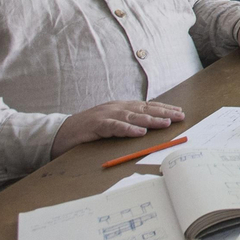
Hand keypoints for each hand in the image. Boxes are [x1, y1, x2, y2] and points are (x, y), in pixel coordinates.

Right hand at [50, 101, 184, 157]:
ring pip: (131, 116)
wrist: (59, 133)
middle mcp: (115, 108)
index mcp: (120, 107)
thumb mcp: (111, 125)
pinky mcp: (95, 125)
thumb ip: (127, 124)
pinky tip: (139, 132)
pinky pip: (113, 127)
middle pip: (143, 109)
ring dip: (150, 119)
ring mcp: (105, 115)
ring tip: (166, 123)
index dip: (163, 108)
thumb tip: (148, 130)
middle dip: (163, 112)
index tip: (179, 112)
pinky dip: (127, 129)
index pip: (146, 106)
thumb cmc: (87, 131)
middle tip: (180, 116)